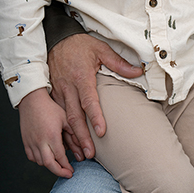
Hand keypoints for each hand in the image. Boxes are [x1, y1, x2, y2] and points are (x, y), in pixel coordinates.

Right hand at [18, 88, 74, 178]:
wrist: (31, 100)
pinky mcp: (25, 141)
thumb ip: (75, 135)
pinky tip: (46, 157)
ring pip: (40, 162)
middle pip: (49, 164)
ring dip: (50, 165)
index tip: (72, 171)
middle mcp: (40, 141)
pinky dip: (39, 160)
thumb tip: (84, 149)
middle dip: (59, 172)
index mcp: (51, 136)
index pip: (60, 157)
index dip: (67, 166)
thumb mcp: (66, 119)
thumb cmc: (50, 108)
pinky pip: (31, 157)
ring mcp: (31, 142)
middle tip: (67, 174)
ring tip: (59, 165)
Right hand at [47, 33, 143, 158]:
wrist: (56, 39)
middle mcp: (68, 87)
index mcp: (81, 77)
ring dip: (72, 137)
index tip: (101, 132)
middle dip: (82, 136)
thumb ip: (119, 63)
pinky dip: (63, 131)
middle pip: (74, 116)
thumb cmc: (80, 45)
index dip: (95, 117)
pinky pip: (58, 116)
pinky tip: (70, 143)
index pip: (89, 100)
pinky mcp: (54, 95)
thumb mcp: (100, 49)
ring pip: (64, 120)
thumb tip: (139, 71)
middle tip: (90, 153)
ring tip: (81, 153)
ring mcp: (59, 92)